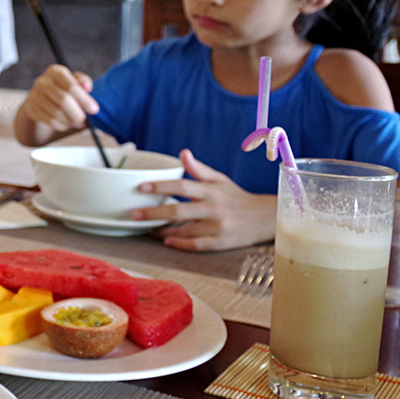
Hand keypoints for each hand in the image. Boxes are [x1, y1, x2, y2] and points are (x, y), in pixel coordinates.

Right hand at [22, 65, 96, 133]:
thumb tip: (87, 87)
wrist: (42, 98)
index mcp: (55, 71)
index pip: (71, 86)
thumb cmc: (64, 88)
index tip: (94, 110)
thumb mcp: (74, 81)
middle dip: (77, 113)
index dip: (84, 100)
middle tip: (85, 120)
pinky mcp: (31, 109)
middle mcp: (42, 82)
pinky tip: (66, 124)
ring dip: (70, 121)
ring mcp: (34, 96)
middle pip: (63, 100)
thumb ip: (83, 82)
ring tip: (76, 122)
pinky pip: (50, 121)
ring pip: (56, 113)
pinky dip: (61, 126)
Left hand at [134, 149, 275, 251]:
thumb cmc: (237, 197)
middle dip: (154, 213)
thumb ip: (199, 169)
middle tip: (133, 213)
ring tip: (146, 228)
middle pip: (179, 211)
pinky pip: (197, 245)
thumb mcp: (220, 180)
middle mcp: (214, 208)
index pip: (182, 186)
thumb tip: (183, 153)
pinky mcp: (221, 243)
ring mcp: (218, 227)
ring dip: (163, 231)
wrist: (266, 218)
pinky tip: (167, 241)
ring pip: (185, 230)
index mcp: (212, 191)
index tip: (141, 187)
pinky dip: (181, 243)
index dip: (161, 186)